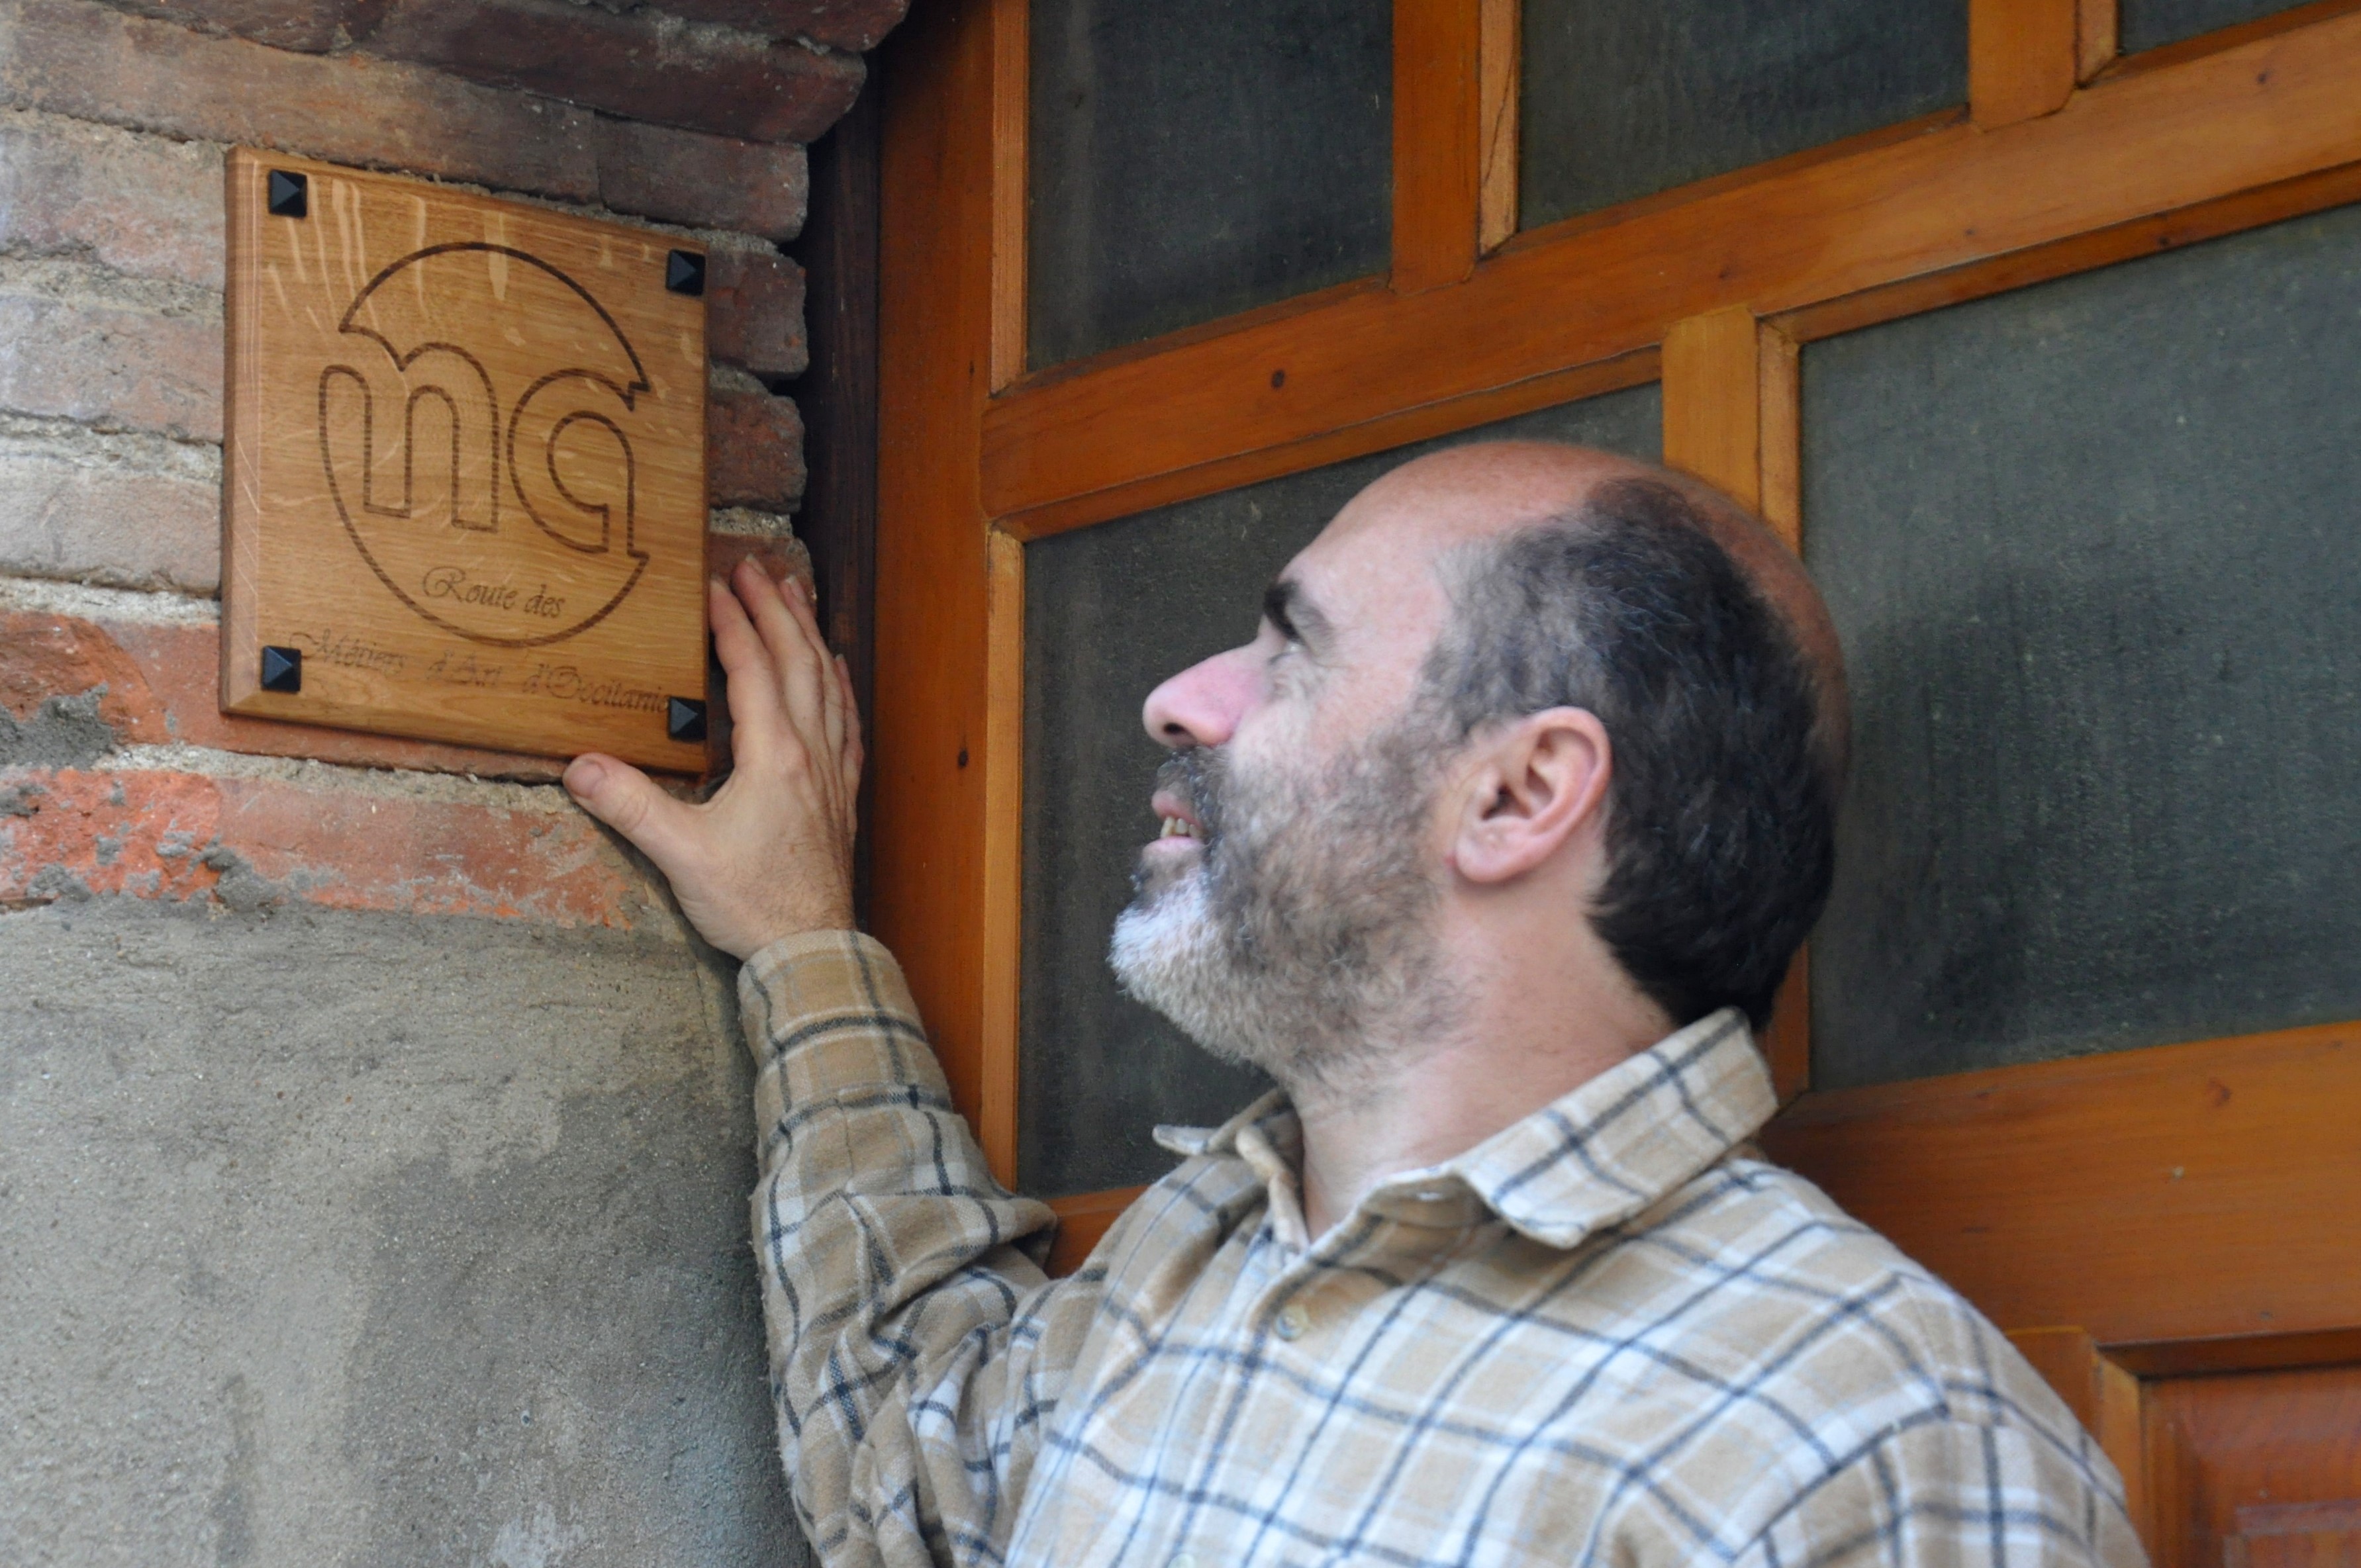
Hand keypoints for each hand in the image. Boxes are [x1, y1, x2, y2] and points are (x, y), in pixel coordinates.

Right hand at [563, 558, 861, 959]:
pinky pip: (847, 724)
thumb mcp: (680, 855)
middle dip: (776, 610)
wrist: (811, 948)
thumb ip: (630, 807)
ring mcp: (832, 773)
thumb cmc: (751, 904)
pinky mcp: (842, 797)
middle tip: (757, 568)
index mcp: (774, 758)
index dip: (733, 624)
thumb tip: (579, 767)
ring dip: (811, 636)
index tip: (714, 587)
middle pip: (798, 663)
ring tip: (798, 595)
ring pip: (828, 685)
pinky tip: (837, 671)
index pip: (753, 671)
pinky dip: (840, 687)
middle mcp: (810, 754)